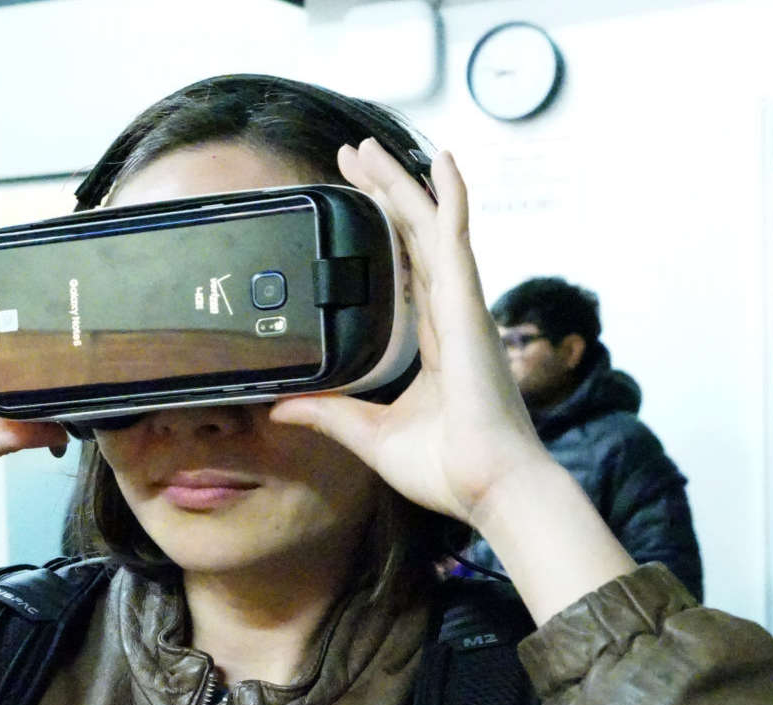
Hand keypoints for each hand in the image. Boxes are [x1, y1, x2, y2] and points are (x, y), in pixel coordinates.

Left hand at [270, 140, 632, 619]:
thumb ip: (329, 414)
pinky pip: (456, 239)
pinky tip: (442, 160)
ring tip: (369, 149)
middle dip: (383, 194)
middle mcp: (451, 316)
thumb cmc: (447, 470)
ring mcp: (462, 307)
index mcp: (435, 343)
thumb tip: (281, 404)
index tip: (354, 203)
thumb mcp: (368, 436)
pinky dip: (451, 197)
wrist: (490, 488)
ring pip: (429, 226)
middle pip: (413, 237)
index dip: (381, 233)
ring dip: (402, 183)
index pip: (405, 270)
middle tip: (350, 158)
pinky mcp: (468, 307)